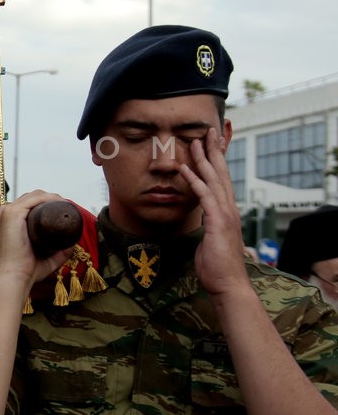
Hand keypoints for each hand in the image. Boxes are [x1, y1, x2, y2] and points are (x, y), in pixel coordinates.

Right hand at [0, 190, 76, 281]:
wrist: (15, 277)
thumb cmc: (25, 270)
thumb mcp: (44, 257)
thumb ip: (57, 252)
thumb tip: (71, 245)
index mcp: (5, 220)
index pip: (27, 204)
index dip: (46, 203)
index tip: (62, 210)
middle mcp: (3, 213)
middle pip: (31, 197)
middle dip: (50, 199)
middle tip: (66, 209)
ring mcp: (6, 212)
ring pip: (34, 196)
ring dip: (52, 197)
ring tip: (66, 206)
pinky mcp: (12, 214)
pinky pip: (33, 199)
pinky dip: (48, 198)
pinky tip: (60, 203)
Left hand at [179, 127, 248, 295]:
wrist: (228, 283)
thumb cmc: (217, 265)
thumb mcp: (212, 239)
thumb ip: (210, 226)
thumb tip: (206, 220)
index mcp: (227, 211)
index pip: (222, 180)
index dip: (218, 160)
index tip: (213, 143)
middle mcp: (229, 208)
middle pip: (221, 173)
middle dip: (214, 150)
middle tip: (208, 130)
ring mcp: (225, 214)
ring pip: (214, 179)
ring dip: (203, 159)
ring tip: (195, 141)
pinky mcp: (217, 222)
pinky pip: (204, 195)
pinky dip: (194, 180)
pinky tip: (185, 168)